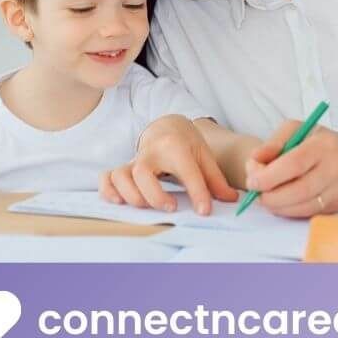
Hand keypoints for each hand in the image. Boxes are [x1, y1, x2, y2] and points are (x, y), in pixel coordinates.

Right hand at [99, 115, 236, 214]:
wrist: (167, 127)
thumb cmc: (186, 144)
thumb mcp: (204, 155)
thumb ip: (215, 179)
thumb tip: (231, 200)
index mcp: (175, 147)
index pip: (187, 171)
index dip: (197, 193)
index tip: (204, 211)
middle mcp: (150, 152)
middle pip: (143, 173)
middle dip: (155, 194)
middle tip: (171, 207)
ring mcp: (134, 160)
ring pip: (120, 175)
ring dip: (129, 194)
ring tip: (144, 207)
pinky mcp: (123, 168)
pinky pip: (106, 177)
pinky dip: (108, 190)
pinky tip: (119, 202)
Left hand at [244, 120, 337, 217]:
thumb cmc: (315, 141)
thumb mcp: (295, 131)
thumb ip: (273, 144)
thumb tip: (254, 161)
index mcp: (324, 145)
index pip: (295, 164)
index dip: (270, 176)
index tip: (252, 181)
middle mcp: (336, 168)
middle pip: (300, 190)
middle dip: (272, 196)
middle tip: (255, 194)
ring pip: (304, 206)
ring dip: (278, 206)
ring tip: (266, 197)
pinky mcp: (336, 205)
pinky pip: (308, 213)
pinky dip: (289, 211)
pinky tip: (280, 202)